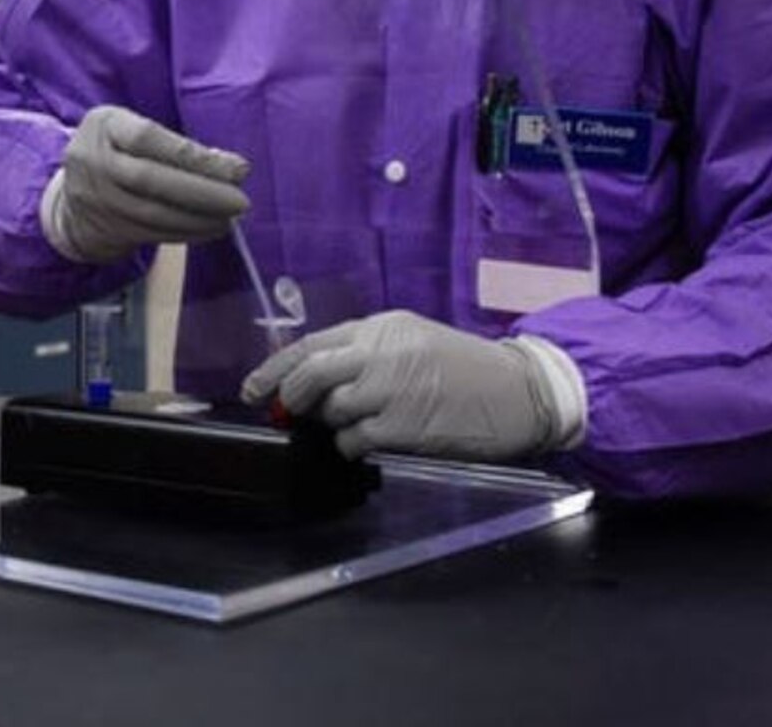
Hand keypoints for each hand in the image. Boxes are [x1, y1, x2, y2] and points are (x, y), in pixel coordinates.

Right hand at [41, 105, 249, 263]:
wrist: (70, 199)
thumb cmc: (118, 152)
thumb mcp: (133, 130)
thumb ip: (177, 144)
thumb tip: (233, 168)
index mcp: (103, 125)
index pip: (147, 138)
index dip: (192, 155)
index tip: (234, 168)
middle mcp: (93, 160)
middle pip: (148, 178)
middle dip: (201, 191)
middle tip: (240, 201)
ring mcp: (96, 199)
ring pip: (152, 213)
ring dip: (198, 218)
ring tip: (231, 218)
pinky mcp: (106, 229)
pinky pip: (150, 234)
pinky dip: (186, 233)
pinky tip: (211, 229)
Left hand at [241, 311, 560, 460]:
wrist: (517, 392)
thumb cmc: (464, 368)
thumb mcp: (412, 341)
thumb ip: (365, 352)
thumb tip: (314, 376)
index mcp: (380, 327)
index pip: (310, 344)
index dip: (274, 368)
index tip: (254, 387)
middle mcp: (379, 353)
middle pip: (310, 373)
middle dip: (290, 396)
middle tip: (288, 411)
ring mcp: (389, 390)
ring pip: (330, 410)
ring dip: (331, 422)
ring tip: (358, 422)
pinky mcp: (401, 427)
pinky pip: (353, 440)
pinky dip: (353, 444)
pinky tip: (375, 440)